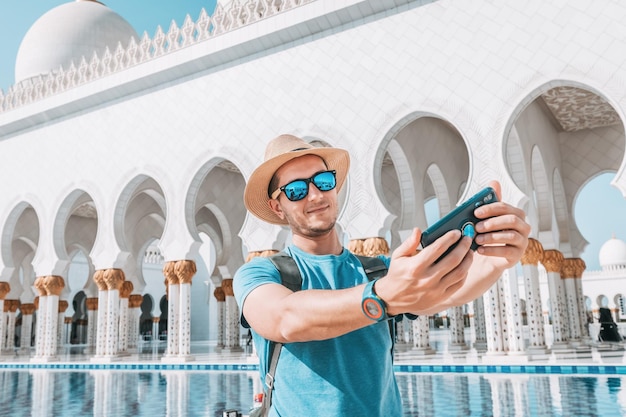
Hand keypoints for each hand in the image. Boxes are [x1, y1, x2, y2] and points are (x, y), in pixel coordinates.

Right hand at [375, 180, 529, 315]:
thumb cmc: (396, 276)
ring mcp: (436, 289)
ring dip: (468, 260)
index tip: (456, 232)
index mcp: (416, 266)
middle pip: (453, 259)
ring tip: (469, 252)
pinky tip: (464, 266)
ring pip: (460, 272)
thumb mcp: (397, 256)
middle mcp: (427, 278)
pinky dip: (464, 274)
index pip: (438, 248)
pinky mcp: (441, 297)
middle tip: (467, 239)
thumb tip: (418, 230)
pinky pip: (458, 284)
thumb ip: (409, 243)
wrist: (393, 299)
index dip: (449, 238)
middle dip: (463, 246)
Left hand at [472, 180, 530, 269]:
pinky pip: (507, 251)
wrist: (486, 258)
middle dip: (492, 223)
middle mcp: (523, 227)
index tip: (476, 212)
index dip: (490, 209)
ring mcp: (522, 241)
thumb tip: (494, 183)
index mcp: (516, 214)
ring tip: (477, 239)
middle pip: (511, 220)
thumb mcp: (485, 218)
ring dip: (491, 237)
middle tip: (476, 227)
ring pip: (510, 235)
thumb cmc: (487, 234)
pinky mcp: (517, 255)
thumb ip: (489, 202)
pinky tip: (480, 250)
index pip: (505, 207)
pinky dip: (492, 250)